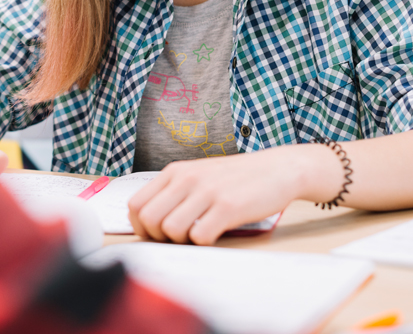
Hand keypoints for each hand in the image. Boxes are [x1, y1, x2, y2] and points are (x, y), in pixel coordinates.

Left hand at [128, 145, 327, 244]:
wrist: (277, 169)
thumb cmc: (235, 177)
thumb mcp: (198, 175)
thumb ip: (174, 192)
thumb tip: (149, 221)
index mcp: (174, 172)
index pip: (135, 204)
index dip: (140, 227)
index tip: (156, 234)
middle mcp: (186, 179)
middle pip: (148, 219)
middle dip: (157, 238)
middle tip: (177, 239)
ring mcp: (206, 192)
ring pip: (169, 229)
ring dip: (180, 241)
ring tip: (197, 236)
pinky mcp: (228, 207)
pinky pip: (199, 236)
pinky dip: (203, 244)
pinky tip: (215, 235)